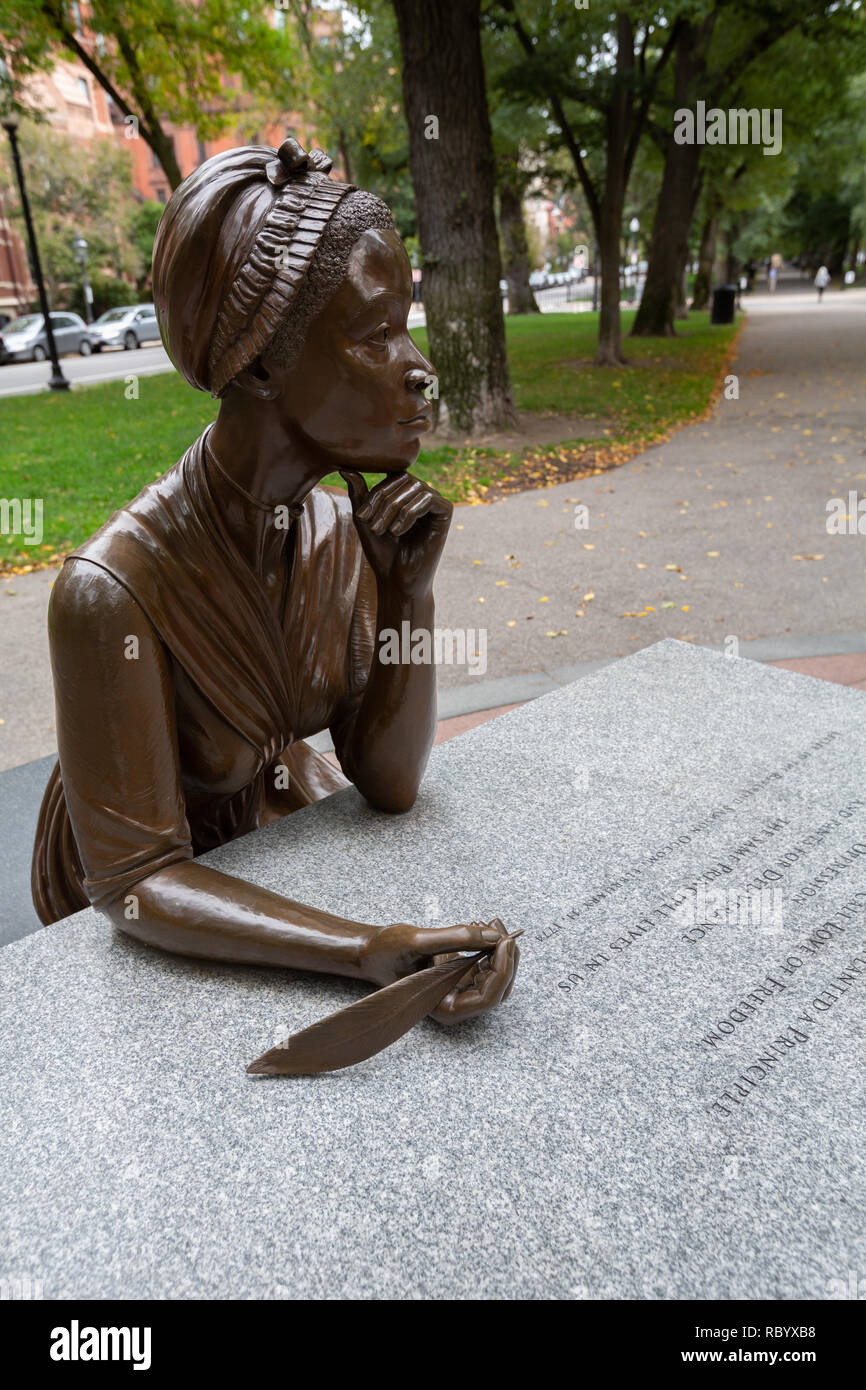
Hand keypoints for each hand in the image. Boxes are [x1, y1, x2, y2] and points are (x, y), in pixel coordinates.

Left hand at [340, 469, 451, 596]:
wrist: (398, 581)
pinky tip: (397, 532)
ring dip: (392, 509)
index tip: (361, 516)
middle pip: (402, 478)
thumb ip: (359, 495)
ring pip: (414, 487)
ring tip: (381, 531)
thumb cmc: (383, 553)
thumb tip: (346, 469)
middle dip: (382, 500)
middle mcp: (422, 494)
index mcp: (406, 493)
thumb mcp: (365, 520)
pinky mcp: (446, 512)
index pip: (390, 476)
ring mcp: (435, 502)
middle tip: (370, 524)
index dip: (374, 492)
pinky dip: (408, 514)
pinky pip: (427, 499)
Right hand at [360, 918, 519, 1025]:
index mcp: (446, 1007)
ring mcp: (460, 989)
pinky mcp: (460, 975)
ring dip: (499, 948)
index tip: (505, 941)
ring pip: (496, 975)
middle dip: (506, 958)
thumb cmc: (386, 952)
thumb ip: (458, 938)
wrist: (370, 951)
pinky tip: (482, 925)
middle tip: (502, 929)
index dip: (503, 969)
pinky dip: (490, 945)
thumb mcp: (419, 941)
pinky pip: (486, 964)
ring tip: (489, 922)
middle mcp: (456, 1002)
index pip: (489, 996)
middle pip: (499, 987)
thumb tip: (494, 935)